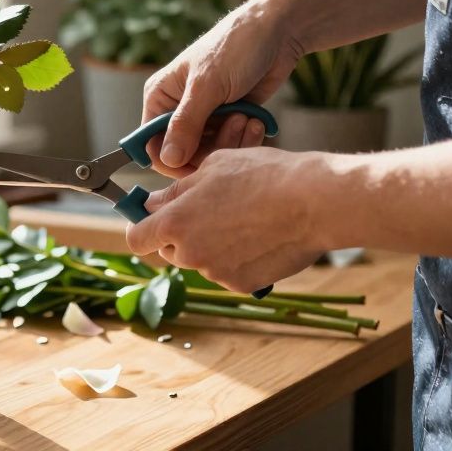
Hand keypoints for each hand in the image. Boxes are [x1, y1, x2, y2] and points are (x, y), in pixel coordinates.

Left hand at [125, 147, 332, 293]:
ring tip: (242, 219)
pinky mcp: (241, 284)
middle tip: (208, 210)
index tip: (150, 217)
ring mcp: (215, 272)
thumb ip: (176, 191)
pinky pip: (226, 271)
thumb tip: (154, 203)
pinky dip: (235, 258)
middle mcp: (189, 253)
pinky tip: (258, 236)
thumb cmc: (263, 175)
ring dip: (209, 244)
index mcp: (175, 222)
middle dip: (179, 233)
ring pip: (200, 259)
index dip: (141, 227)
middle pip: (168, 249)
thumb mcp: (211, 168)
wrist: (315, 202)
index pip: (137, 238)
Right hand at [142, 0, 304, 176]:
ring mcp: (205, 116)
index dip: (171, 161)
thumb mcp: (208, 85)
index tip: (197, 164)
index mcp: (160, 97)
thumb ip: (186, 124)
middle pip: (184, 154)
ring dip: (232, 141)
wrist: (278, 32)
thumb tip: (167, 159)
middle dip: (212, 147)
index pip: (152, 145)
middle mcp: (177, 109)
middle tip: (234, 124)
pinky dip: (245, 138)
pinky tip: (256, 121)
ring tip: (247, 118)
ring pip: (210, 153)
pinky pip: (230, 145)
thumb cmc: (236, 46)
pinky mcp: (228, 119)